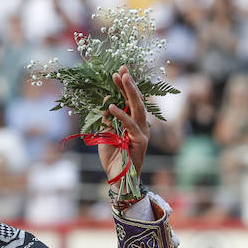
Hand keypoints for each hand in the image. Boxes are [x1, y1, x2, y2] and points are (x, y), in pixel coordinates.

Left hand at [97, 65, 150, 183]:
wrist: (118, 179)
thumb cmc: (113, 158)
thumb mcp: (105, 134)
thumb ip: (107, 118)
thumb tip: (106, 100)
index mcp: (133, 122)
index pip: (129, 100)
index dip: (123, 86)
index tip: (117, 71)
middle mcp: (140, 125)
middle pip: (136, 100)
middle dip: (129, 83)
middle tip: (122, 68)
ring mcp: (142, 132)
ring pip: (137, 108)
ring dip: (129, 91)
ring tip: (121, 77)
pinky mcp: (141, 142)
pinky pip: (130, 125)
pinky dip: (120, 115)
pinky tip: (111, 106)